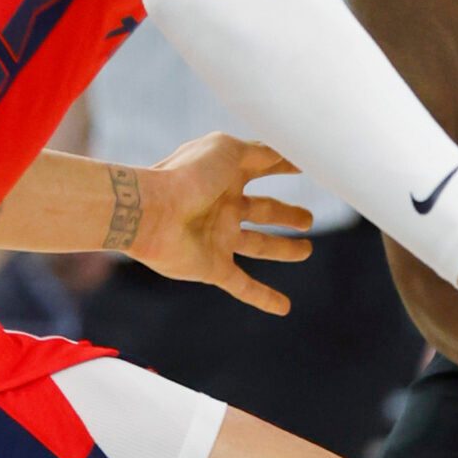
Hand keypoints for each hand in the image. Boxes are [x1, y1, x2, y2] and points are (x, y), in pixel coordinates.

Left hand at [129, 134, 314, 313]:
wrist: (149, 211)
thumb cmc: (187, 175)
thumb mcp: (228, 150)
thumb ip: (260, 153)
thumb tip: (288, 154)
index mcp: (225, 177)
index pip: (261, 169)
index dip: (283, 167)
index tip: (305, 167)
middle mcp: (223, 207)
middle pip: (263, 211)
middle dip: (286, 215)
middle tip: (308, 219)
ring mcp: (218, 238)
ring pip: (259, 246)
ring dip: (283, 250)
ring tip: (306, 251)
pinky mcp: (212, 267)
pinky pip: (242, 285)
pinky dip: (263, 297)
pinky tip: (283, 307)